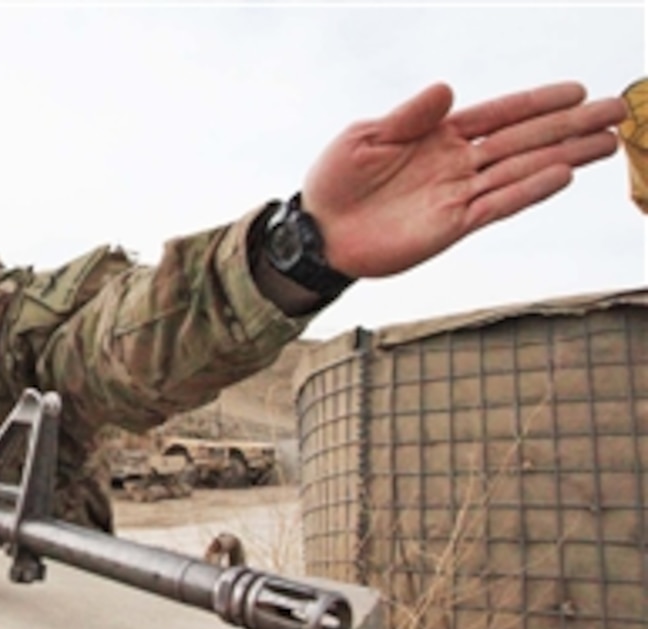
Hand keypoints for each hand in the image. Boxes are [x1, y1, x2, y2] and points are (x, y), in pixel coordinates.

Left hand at [303, 82, 628, 277]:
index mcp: (437, 136)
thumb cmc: (336, 180)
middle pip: (522, 140)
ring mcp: (457, 195)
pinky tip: (561, 175)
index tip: (577, 90)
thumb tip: (447, 89)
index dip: (537, 102)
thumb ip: (409, 117)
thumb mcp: (367, 138)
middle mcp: (455, 164)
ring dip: (563, 156)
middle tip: (617, 112)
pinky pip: (496, 205)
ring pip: (520, 171)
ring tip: (608, 143)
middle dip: (569, 126)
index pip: (497, 115)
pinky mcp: (450, 225)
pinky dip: (527, 191)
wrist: (318, 231)